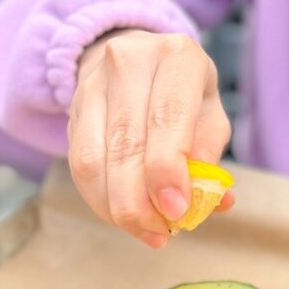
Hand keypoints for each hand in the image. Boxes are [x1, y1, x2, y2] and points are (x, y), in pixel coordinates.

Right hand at [67, 30, 233, 247]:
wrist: (138, 60)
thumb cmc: (184, 96)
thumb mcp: (210, 115)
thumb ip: (210, 157)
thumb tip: (216, 203)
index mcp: (178, 57)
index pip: (168, 116)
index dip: (168, 170)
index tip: (176, 210)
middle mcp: (130, 61)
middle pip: (126, 143)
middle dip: (141, 201)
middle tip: (162, 232)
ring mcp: (94, 83)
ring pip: (95, 159)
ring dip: (119, 207)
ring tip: (146, 230)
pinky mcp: (72, 109)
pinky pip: (79, 165)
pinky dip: (100, 201)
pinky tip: (122, 217)